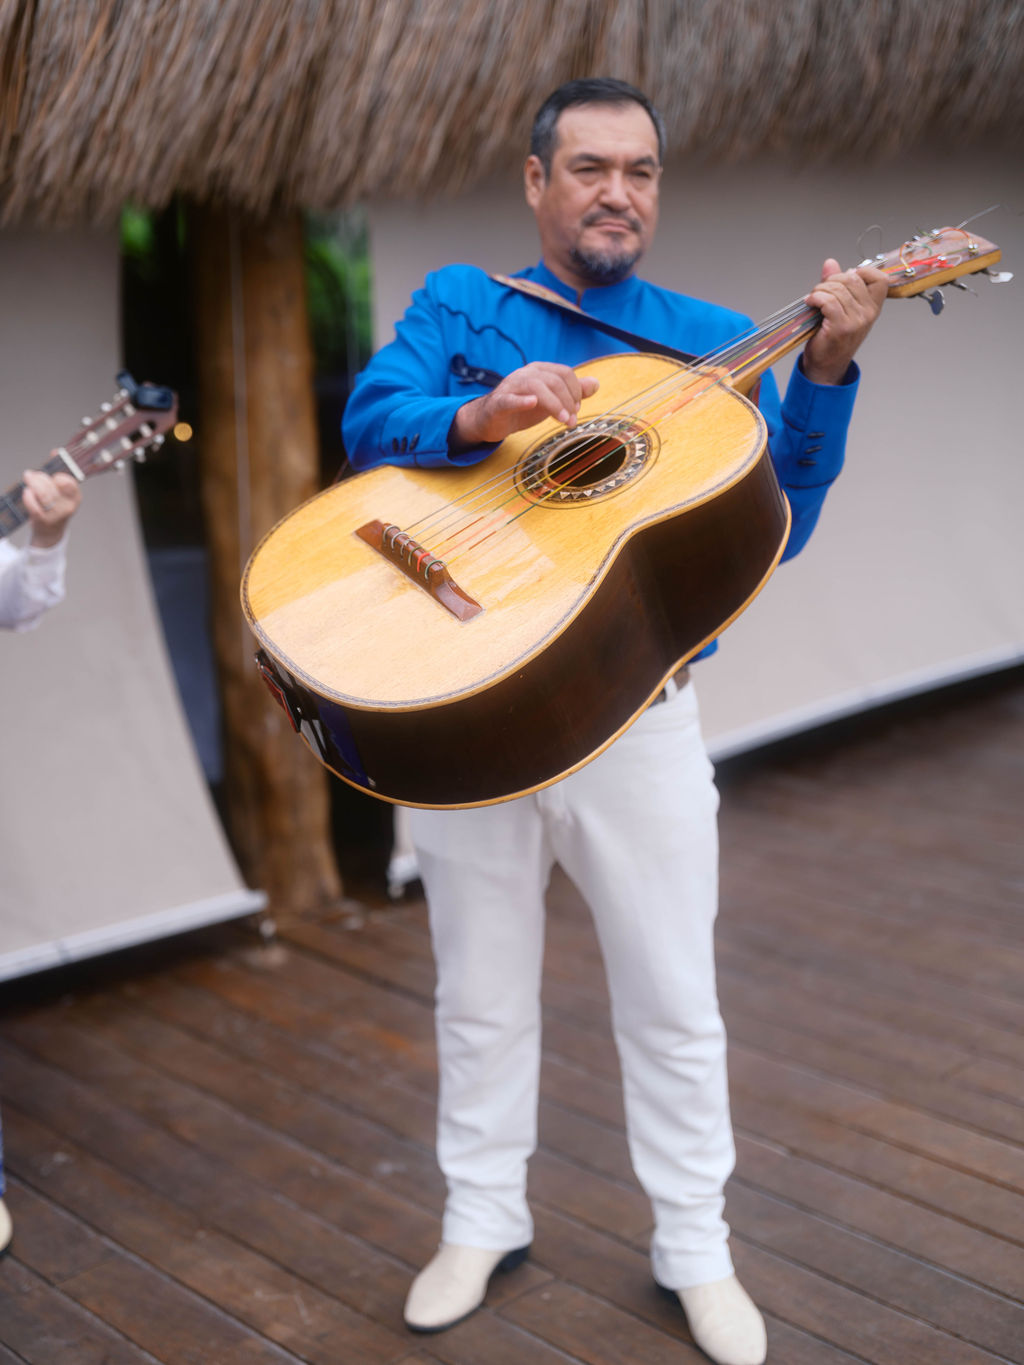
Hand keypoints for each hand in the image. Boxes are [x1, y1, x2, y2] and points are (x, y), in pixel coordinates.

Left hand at [23, 466, 81, 548]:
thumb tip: (55, 452)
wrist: (50, 530)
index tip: (53, 476)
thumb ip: (58, 469)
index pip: (69, 483)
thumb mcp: (60, 489)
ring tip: (27, 480)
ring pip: (43, 495)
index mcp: (75, 496)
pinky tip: (27, 492)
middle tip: (30, 475)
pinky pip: (34, 505)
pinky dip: (28, 497)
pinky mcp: (43, 520)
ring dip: (32, 485)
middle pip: (52, 487)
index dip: (59, 477)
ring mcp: (55, 515)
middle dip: (38, 478)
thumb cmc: (54, 505)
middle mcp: (68, 506)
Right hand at [451, 362, 599, 448]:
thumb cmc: (523, 408)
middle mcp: (526, 374)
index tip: (576, 410)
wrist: (492, 419)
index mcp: (540, 371)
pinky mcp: (499, 403)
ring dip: (554, 404)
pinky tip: (532, 403)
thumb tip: (595, 384)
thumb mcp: (552, 401)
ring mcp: (511, 387)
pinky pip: (509, 399)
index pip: (564, 373)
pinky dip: (521, 400)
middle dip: (568, 401)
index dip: (576, 391)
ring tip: (563, 420)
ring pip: (536, 387)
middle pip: (553, 380)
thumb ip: (573, 392)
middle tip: (572, 420)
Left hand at [802, 259, 887, 384]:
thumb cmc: (832, 338)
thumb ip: (836, 285)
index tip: (845, 278)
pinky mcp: (841, 327)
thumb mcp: (839, 308)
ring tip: (814, 299)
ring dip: (820, 290)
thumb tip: (830, 263)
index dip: (862, 271)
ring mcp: (857, 321)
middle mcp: (868, 313)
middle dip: (831, 280)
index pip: (880, 278)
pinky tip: (810, 303)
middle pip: (852, 278)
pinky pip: (828, 301)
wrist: (826, 366)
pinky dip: (816, 298)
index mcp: (873, 307)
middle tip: (821, 291)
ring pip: (837, 289)